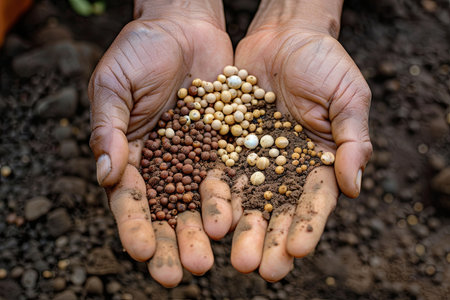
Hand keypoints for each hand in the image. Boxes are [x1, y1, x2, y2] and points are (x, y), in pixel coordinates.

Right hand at [88, 1, 232, 286]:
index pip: (130, 201)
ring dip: (206, 230)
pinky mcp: (226, 146)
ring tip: (213, 258)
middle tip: (180, 273)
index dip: (134, 227)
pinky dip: (235, 200)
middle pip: (168, 212)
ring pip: (202, 202)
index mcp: (131, 155)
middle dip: (172, 242)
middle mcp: (165, 164)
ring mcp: (197, 157)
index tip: (141, 251)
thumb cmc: (140, 50)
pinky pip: (231, 176)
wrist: (183, 25)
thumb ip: (108, 130)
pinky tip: (240, 223)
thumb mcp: (114, 86)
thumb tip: (105, 175)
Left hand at [229, 11, 371, 280]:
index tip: (298, 251)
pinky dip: (212, 194)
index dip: (307, 227)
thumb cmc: (324, 62)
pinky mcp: (226, 144)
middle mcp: (283, 168)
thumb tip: (354, 186)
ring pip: (243, 200)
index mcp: (318, 164)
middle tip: (258, 269)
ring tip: (226, 253)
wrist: (284, 35)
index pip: (313, 203)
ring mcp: (252, 158)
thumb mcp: (348, 97)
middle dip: (267, 240)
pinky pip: (218, 171)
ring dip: (236, 228)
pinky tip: (204, 216)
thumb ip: (353, 141)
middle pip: (275, 212)